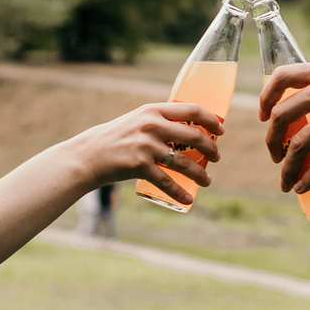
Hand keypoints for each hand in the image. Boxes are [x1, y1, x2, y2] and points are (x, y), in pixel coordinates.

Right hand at [75, 102, 223, 207]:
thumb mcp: (136, 121)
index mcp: (153, 110)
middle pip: (194, 136)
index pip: (192, 110)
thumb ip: (157, 122)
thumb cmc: (114, 139)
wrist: (88, 155)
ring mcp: (146, 146)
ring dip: (200, 174)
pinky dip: (180, 193)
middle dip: (211, 149)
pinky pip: (167, 182)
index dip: (211, 119)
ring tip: (207, 181)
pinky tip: (188, 199)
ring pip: (184, 162)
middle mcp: (152, 125)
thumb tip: (186, 131)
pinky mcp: (140, 166)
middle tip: (216, 157)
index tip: (220, 130)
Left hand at [259, 61, 309, 195]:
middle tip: (274, 154)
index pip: (282, 77)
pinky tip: (301, 187)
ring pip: (299, 142)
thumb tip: (305, 114)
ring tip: (285, 180)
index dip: (266, 97)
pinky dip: (309, 177)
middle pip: (282, 114)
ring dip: (287, 166)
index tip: (263, 116)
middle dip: (271, 140)